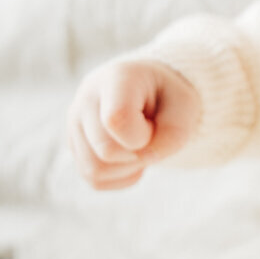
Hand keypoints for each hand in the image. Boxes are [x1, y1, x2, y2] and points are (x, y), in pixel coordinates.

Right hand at [67, 58, 200, 188]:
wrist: (149, 91)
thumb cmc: (168, 97)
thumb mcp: (185, 107)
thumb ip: (172, 135)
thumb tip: (142, 158)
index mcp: (117, 78)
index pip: (116, 120)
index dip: (142, 137)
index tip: (155, 125)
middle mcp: (87, 98)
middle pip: (105, 151)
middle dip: (138, 154)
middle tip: (151, 136)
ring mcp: (74, 123)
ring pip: (94, 171)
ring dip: (128, 169)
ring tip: (141, 147)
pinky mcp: (74, 145)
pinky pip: (94, 180)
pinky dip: (120, 177)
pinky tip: (131, 158)